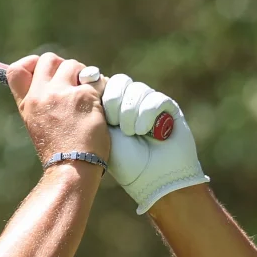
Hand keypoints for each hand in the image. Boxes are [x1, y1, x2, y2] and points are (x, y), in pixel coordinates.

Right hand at [6, 52, 111, 169]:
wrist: (71, 168)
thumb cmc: (59, 152)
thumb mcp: (38, 126)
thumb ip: (41, 103)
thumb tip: (54, 83)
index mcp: (27, 104)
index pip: (16, 70)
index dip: (31, 63)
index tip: (46, 71)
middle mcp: (41, 95)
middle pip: (48, 59)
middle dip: (63, 66)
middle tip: (73, 82)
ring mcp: (62, 93)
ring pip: (74, 65)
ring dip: (83, 76)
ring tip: (88, 97)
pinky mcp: (84, 96)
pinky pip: (96, 80)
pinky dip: (101, 90)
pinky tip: (100, 107)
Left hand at [100, 75, 209, 213]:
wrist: (153, 179)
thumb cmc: (125, 163)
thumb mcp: (102, 134)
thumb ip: (94, 108)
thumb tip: (88, 78)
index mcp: (111, 109)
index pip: (103, 82)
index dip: (98, 87)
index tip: (92, 98)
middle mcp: (130, 103)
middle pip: (119, 81)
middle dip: (113, 102)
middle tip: (113, 124)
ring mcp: (150, 103)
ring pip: (136, 89)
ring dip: (130, 113)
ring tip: (132, 134)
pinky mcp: (168, 107)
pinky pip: (154, 98)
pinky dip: (147, 115)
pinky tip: (146, 133)